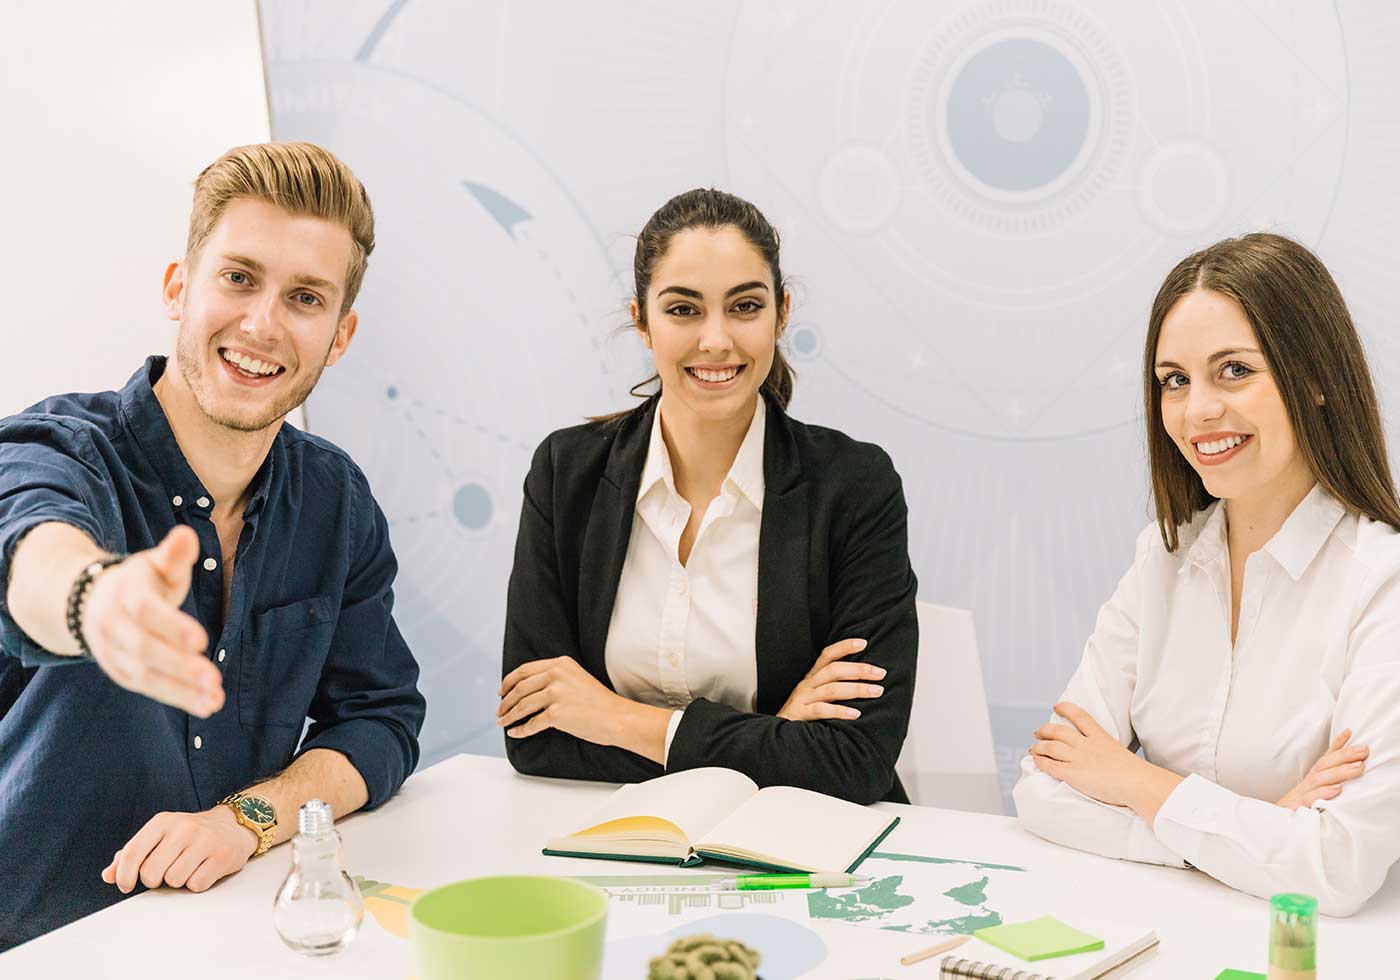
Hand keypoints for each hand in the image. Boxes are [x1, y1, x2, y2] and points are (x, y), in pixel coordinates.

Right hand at [82, 526, 221, 716]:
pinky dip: (178, 697)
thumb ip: (174, 555)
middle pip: (145, 649)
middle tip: (214, 678)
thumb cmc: (140, 581)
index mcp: (126, 594)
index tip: (201, 640)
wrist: (91, 602)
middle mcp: (115, 626)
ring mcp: (114, 653)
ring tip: (214, 699)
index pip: (146, 611)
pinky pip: (149, 688)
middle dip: (179, 666)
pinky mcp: (122, 673)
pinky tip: (207, 705)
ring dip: (181, 690)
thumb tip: (186, 536)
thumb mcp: (155, 563)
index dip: (172, 626)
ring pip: (145, 675)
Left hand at [100, 806, 256, 893]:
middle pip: (151, 873)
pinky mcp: (222, 856)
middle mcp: (184, 829)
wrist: (233, 826)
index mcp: (163, 822)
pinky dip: (196, 883)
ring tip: (187, 867)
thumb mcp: (159, 836)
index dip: (124, 875)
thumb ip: (132, 855)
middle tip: (166, 871)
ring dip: (178, 881)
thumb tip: (109, 875)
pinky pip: (196, 885)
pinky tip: (202, 869)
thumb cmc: (189, 835)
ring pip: (174, 881)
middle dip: (155, 880)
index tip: (125, 885)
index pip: (132, 852)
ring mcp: (205, 841)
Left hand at [497, 656, 626, 744]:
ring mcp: (556, 694)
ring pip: (522, 705)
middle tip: (499, 711)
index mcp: (561, 663)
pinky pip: (531, 723)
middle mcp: (557, 675)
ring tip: (503, 722)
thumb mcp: (576, 678)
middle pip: (520, 688)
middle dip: (505, 701)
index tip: (501, 692)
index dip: (509, 682)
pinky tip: (515, 733)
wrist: (617, 717)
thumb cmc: (599, 702)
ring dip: (509, 715)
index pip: (525, 670)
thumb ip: (555, 677)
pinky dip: (520, 729)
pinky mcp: (557, 714)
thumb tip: (528, 689)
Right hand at [778, 638, 883, 720]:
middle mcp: (807, 685)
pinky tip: (855, 714)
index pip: (827, 655)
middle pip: (834, 670)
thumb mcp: (816, 696)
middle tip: (881, 673)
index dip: (844, 646)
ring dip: (857, 689)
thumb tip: (866, 684)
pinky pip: (821, 710)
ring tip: (877, 692)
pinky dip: (839, 711)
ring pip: (831, 689)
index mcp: (812, 678)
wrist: (776, 734)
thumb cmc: (802, 715)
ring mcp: (803, 699)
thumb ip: (834, 688)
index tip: (864, 642)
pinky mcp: (800, 715)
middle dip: (859, 669)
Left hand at [1029, 702, 1147, 807]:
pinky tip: (1035, 761)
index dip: (1066, 709)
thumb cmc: (1138, 775)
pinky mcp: (1073, 773)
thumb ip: (1112, 755)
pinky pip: (1051, 765)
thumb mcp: (1123, 756)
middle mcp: (1087, 745)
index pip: (1080, 716)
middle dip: (1045, 730)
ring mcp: (1079, 758)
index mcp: (1101, 738)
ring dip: (1039, 747)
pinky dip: (1040, 762)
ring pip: (1051, 747)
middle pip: (1059, 731)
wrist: (1138, 783)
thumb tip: (1112, 764)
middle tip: (1037, 732)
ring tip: (1033, 749)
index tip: (1057, 706)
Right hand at [1276, 729, 1368, 809]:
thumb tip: (1348, 768)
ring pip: (1320, 779)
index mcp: (1313, 778)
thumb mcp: (1314, 791)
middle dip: (1345, 756)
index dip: (1337, 745)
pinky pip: (1310, 798)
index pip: (1325, 758)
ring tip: (1358, 767)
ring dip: (1340, 772)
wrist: (1275, 824)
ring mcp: (1302, 793)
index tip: (1350, 732)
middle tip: (1364, 750)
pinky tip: (1336, 790)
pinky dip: (1323, 793)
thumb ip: (1329, 779)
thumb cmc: (1299, 807)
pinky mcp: (1298, 806)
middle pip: (1325, 765)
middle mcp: (1308, 783)